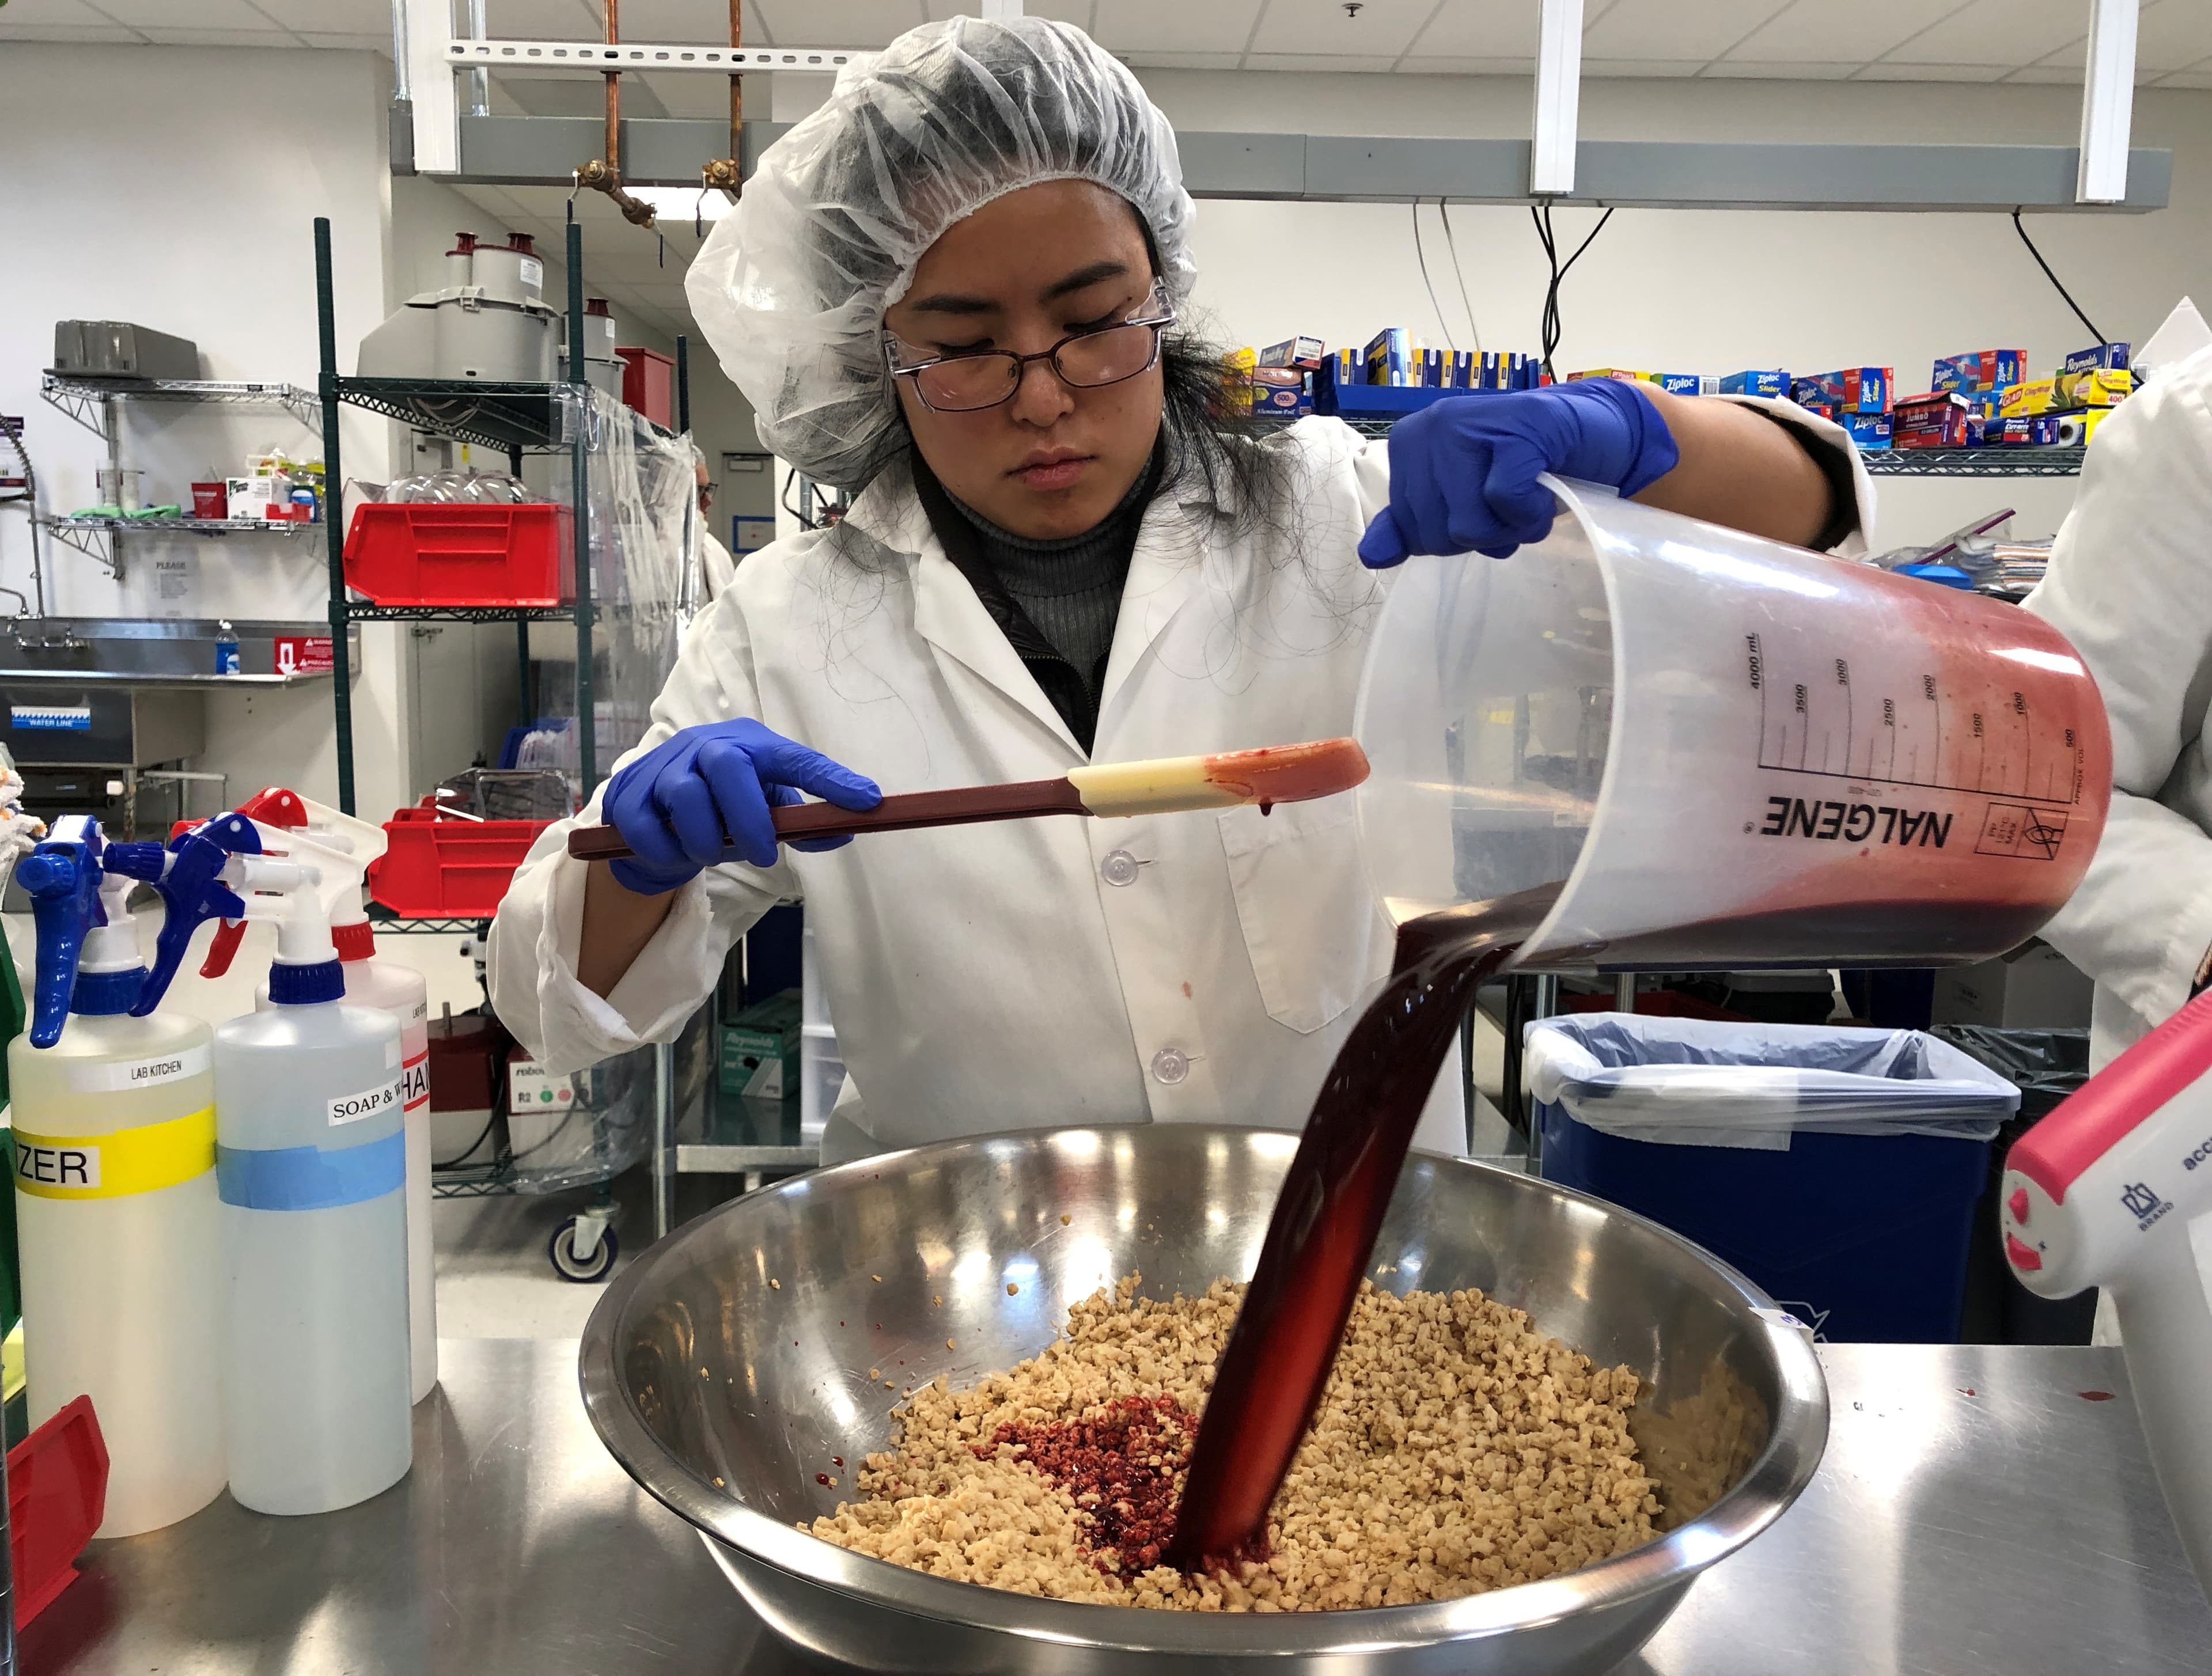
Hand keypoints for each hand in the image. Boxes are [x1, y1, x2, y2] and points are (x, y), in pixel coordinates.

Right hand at [601, 718, 881, 893]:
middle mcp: (706, 745)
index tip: (868, 802)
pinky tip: (675, 854)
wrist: (653, 813)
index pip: (795, 758)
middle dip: (748, 819)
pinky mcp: (628, 795)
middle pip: (728, 767)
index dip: (832, 780)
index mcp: (749, 745)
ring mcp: (664, 766)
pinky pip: (647, 829)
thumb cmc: (722, 807)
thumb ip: (800, 822)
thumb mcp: (765, 808)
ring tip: (712, 855)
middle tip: (764, 854)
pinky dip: (667, 852)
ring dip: (706, 841)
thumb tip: (841, 833)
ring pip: (686, 798)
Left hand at [1357, 379, 1680, 565]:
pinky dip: (1533, 514)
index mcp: (1409, 444)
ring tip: (1528, 498)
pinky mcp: (1517, 428)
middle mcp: (1431, 426)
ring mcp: (1470, 424)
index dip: (1455, 537)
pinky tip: (1545, 490)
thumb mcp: (1463, 501)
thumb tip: (1369, 557)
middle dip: (1484, 534)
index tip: (1484, 506)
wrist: (1595, 435)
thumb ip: (1413, 526)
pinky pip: (1505, 503)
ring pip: (1468, 524)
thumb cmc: (1525, 470)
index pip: (1412, 530)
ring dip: (1510, 528)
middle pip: (1438, 533)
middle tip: (1511, 503)